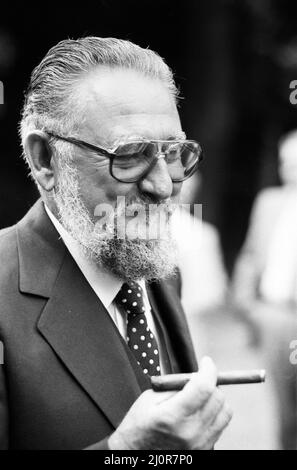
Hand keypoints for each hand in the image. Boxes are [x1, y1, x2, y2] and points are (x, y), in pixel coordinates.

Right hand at [108, 356, 231, 449]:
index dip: (208, 369)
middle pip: (217, 397)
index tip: (206, 362)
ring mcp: (200, 444)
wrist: (135, 457)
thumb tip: (197, 375)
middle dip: (210, 382)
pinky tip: (199, 413)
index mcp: (173, 416)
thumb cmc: (138, 426)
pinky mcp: (205, 450)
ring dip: (215, 399)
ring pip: (225, 412)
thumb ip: (175, 386)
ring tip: (200, 397)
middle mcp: (190, 432)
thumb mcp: (150, 399)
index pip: (203, 387)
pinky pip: (221, 426)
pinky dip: (214, 414)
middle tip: (198, 380)